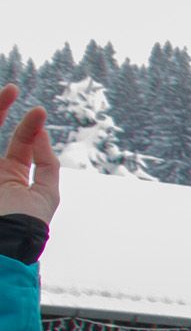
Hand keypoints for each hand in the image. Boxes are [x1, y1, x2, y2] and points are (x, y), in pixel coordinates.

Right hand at [0, 85, 60, 224]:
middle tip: (12, 89)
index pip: (20, 143)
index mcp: (11, 175)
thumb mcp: (45, 192)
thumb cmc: (26, 222)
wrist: (4, 242)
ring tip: (7, 93)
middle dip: (0, 108)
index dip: (29, 127)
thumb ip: (47, 162)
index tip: (39, 111)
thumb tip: (43, 133)